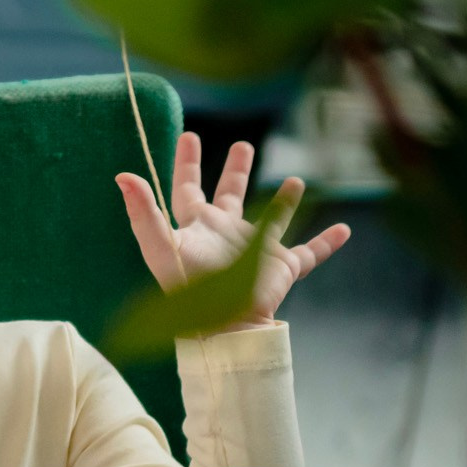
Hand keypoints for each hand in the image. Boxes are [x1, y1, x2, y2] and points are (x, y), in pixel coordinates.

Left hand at [117, 132, 350, 331]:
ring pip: (272, 219)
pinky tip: (344, 231)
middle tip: (242, 146)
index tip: (189, 136)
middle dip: (235, 171)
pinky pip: (309, 254)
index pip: (188, 188)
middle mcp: (227, 235)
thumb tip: (123, 175)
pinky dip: (326, 243)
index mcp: (197, 228)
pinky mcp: (282, 268)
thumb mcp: (163, 250)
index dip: (186, 162)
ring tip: (296, 180)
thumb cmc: (190, 294)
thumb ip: (143, 213)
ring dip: (284, 201)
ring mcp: (256, 251)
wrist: (227, 331)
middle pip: (230, 196)